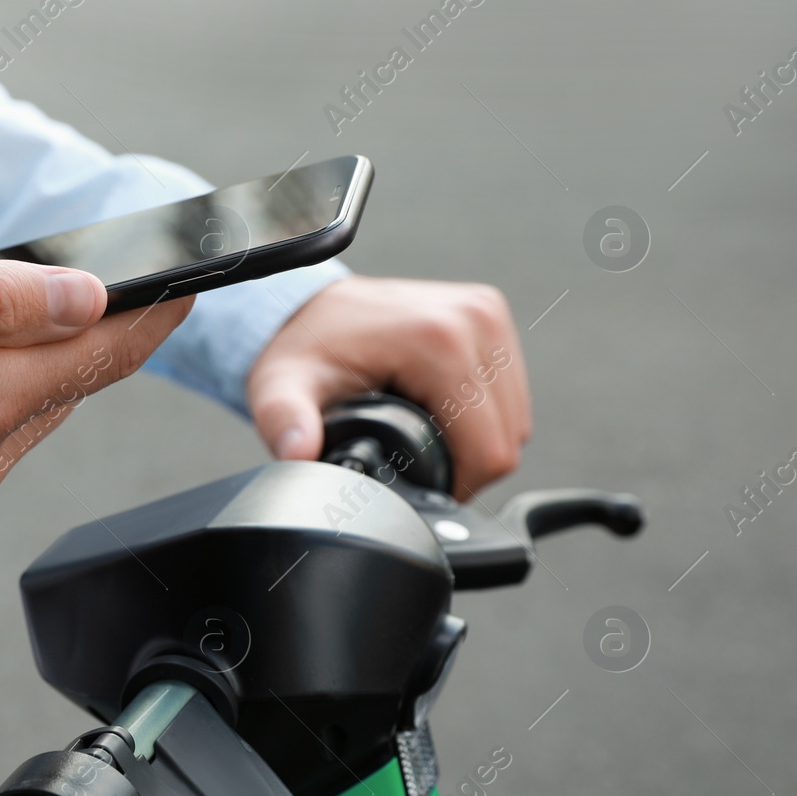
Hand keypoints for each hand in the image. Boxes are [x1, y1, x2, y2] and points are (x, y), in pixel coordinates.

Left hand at [245, 275, 530, 495]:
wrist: (313, 306)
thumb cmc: (304, 346)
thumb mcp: (282, 387)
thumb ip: (286, 422)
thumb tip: (297, 452)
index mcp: (437, 338)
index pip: (486, 447)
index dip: (458, 486)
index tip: (420, 489)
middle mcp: (473, 318)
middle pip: (507, 435)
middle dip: (467, 466)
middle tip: (418, 468)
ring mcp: (487, 313)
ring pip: (515, 416)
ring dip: (478, 441)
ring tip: (427, 440)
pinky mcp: (492, 316)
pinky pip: (510, 392)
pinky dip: (484, 415)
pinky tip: (442, 415)